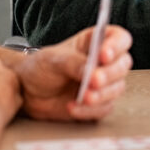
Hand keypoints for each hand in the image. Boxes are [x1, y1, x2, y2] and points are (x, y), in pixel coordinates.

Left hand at [15, 25, 132, 121]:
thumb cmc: (40, 68)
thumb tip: (92, 71)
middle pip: (122, 65)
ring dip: (102, 95)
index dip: (116, 45)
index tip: (104, 55)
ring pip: (117, 88)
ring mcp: (102, 84)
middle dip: (110, 74)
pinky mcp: (97, 104)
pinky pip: (103, 109)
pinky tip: (73, 107)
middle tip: (94, 80)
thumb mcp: (54, 59)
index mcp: (95, 42)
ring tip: (84, 97)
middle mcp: (102, 63)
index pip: (119, 39)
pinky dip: (89, 111)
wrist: (26, 92)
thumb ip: (74, 63)